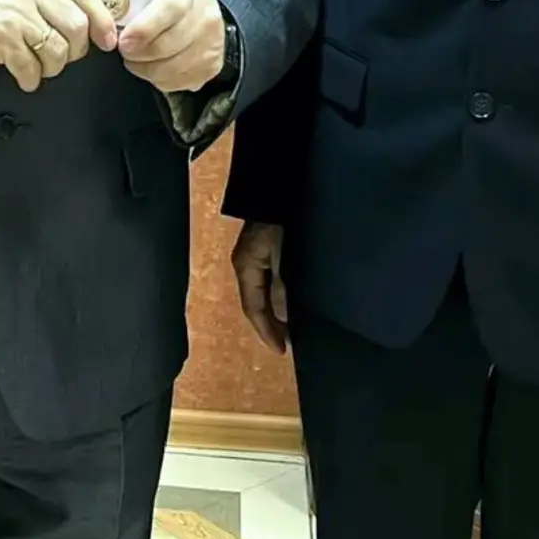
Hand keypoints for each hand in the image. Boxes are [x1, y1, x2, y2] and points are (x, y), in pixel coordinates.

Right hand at [0, 0, 119, 92]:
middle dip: (77, 49)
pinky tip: (24, 74)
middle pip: (77, 24)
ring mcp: (14, 10)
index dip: (102, 19)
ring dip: (53, 66)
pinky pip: (31, 66)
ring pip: (58, 49)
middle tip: (64, 55)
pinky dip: (32, 78)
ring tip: (40, 64)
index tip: (106, 38)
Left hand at [106, 0, 224, 93]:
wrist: (202, 4)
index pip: (168, 9)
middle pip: (167, 45)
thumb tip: (97, 11)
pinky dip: (160, 80)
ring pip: (171, 69)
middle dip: (137, 54)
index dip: (143, 29)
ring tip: (135, 60)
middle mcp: (205, 16)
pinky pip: (179, 83)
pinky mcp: (213, 66)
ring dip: (145, 69)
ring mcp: (212, 43)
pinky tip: (153, 67)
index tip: (122, 42)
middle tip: (123, 51)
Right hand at [232, 221, 287, 353]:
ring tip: (293, 327)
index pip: (253, 309)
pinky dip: (280, 295)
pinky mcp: (266, 247)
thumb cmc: (281, 225)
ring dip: (277, 310)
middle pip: (256, 302)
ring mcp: (255, 254)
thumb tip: (286, 316)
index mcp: (245, 268)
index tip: (282, 351)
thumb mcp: (283, 259)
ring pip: (264, 292)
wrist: (280, 186)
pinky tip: (292, 300)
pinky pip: (270, 279)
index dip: (267, 332)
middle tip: (288, 343)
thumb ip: (283, 288)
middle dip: (271, 324)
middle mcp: (246, 264)